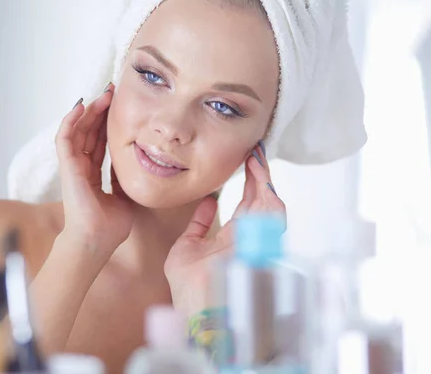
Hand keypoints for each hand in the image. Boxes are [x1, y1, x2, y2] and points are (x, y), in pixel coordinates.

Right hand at [55, 84, 133, 259]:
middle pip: (88, 132)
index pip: (99, 143)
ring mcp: (72, 167)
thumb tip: (135, 168)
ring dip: (89, 111)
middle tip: (112, 92)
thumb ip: (123, 181)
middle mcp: (81, 168)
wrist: (96, 242)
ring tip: (103, 95)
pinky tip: (81, 106)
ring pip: (77, 131)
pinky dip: (70, 121)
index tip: (120, 109)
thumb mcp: (124, 197)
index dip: (107, 125)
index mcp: (92, 175)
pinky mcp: (67, 167)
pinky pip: (65, 139)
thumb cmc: (109, 227)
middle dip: (100, 112)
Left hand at [164, 142, 285, 316]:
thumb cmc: (189, 289)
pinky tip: (259, 173)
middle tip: (255, 152)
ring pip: (270, 205)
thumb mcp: (186, 248)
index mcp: (231, 240)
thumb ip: (197, 226)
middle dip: (260, 176)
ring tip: (257, 157)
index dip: (249, 183)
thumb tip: (208, 203)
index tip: (245, 161)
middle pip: (260, 201)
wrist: (193, 309)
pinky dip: (269, 192)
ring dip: (265, 179)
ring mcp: (254, 242)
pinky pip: (274, 217)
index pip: (245, 206)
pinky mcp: (259, 243)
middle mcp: (247, 240)